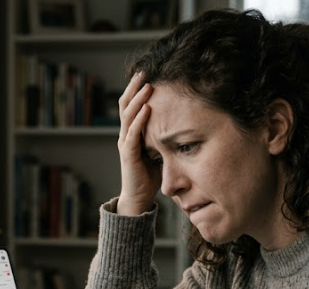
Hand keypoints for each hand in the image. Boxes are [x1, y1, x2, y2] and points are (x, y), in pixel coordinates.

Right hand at [117, 72, 160, 215]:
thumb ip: (164, 135)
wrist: (139, 197)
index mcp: (131, 132)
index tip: (147, 73)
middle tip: (144, 71)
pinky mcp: (128, 154)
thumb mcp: (160, 149)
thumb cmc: (150, 175)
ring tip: (147, 86)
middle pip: (125, 104)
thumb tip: (184, 120)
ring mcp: (125, 143)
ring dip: (138, 99)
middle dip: (134, 87)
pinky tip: (147, 108)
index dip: (136, 89)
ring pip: (127, 115)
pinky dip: (139, 120)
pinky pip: (132, 133)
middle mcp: (125, 134)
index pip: (131, 105)